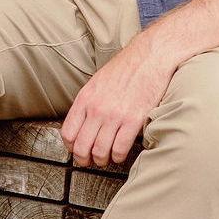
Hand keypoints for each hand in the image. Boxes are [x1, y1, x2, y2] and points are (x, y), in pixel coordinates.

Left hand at [60, 40, 176, 167]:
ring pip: (100, 152)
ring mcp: (115, 115)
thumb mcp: (98, 82)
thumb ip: (88, 102)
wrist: (151, 57)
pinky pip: (120, 149)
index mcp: (85, 98)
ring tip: (106, 158)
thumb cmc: (126, 68)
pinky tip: (120, 153)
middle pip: (82, 147)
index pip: (68, 133)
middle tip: (90, 161)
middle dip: (84, 160)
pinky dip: (118, 156)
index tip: (77, 150)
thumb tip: (82, 123)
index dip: (71, 147)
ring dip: (102, 160)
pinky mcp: (133, 120)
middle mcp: (97, 108)